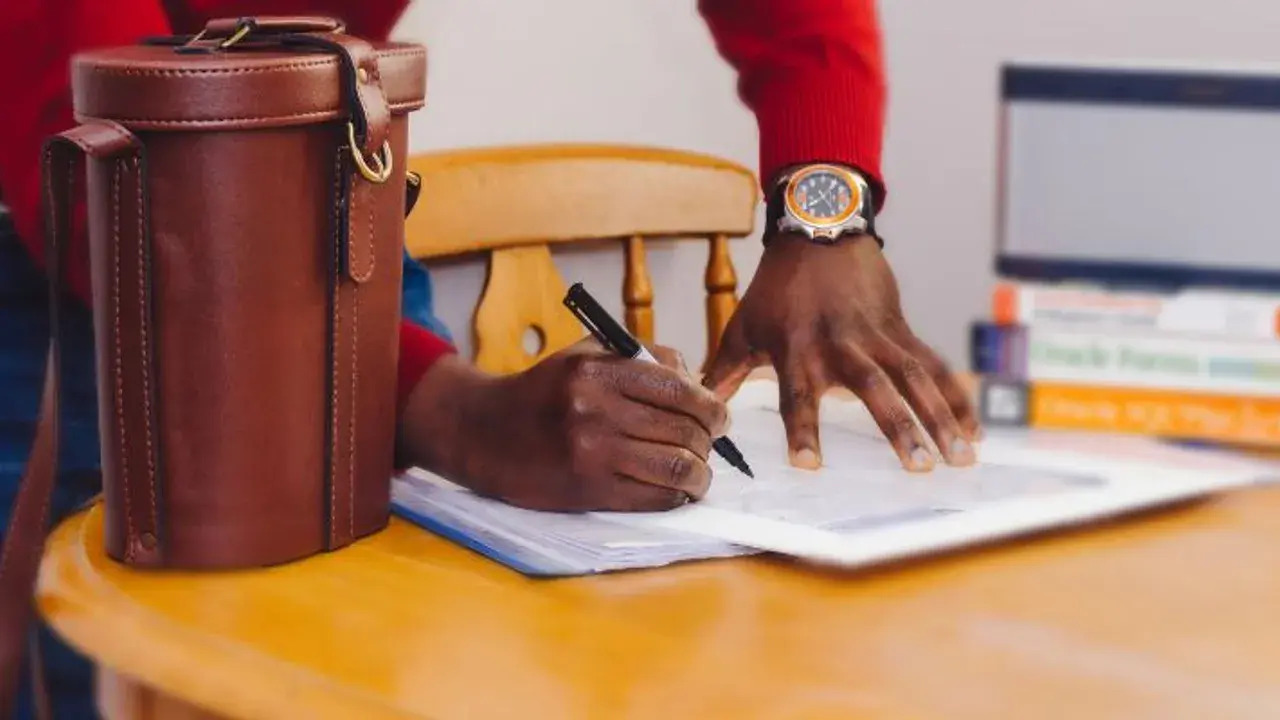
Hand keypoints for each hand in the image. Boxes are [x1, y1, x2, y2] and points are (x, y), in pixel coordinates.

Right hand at [399, 341, 728, 511]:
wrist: (485, 432)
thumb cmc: (545, 391)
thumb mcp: (587, 354)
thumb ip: (644, 358)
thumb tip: (699, 385)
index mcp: (598, 370)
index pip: (680, 390)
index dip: (712, 407)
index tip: (720, 417)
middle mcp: (595, 409)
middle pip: (684, 430)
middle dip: (709, 441)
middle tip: (710, 445)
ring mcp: (591, 452)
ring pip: (676, 468)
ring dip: (699, 474)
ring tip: (698, 472)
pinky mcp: (587, 490)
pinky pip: (653, 498)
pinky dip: (676, 496)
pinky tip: (676, 490)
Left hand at [704, 232, 980, 471]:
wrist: (819, 232)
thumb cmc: (776, 287)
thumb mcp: (743, 327)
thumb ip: (723, 372)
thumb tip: (697, 407)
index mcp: (798, 349)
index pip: (797, 396)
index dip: (803, 429)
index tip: (808, 465)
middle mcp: (842, 344)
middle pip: (874, 389)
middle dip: (899, 428)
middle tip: (920, 466)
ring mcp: (878, 336)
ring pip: (916, 379)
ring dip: (941, 417)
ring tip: (961, 458)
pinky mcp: (902, 329)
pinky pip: (934, 366)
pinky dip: (957, 397)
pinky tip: (974, 432)